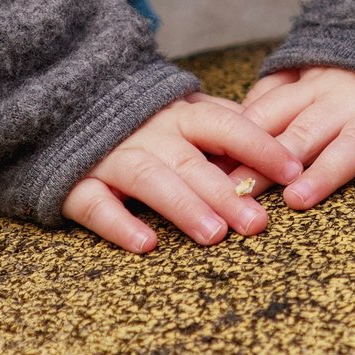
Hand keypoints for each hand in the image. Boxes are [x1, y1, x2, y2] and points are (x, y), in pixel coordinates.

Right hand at [62, 94, 302, 253]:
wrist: (61, 110)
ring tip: (213, 235)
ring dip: (182, 206)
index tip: (293, 170)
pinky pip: (95, 204)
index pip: (226, 125)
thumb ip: (223, 123)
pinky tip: (145, 244)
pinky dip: (118, 223)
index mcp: (180, 116)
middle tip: (256, 224)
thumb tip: (277, 134)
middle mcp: (148, 134)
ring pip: (149, 179)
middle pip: (191, 162)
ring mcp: (110, 158)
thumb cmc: (140, 121)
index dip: (259, 146)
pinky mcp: (75, 184)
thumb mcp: (183, 112)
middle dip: (225, 193)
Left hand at [237, 66, 354, 211]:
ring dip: (326, 169)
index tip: (215, 175)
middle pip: (306, 130)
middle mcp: (348, 96)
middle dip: (273, 161)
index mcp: (315, 84)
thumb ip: (277, 91)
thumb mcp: (315, 68)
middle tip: (243, 194)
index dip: (241, 143)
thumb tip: (234, 118)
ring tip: (298, 198)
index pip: (271, 114)